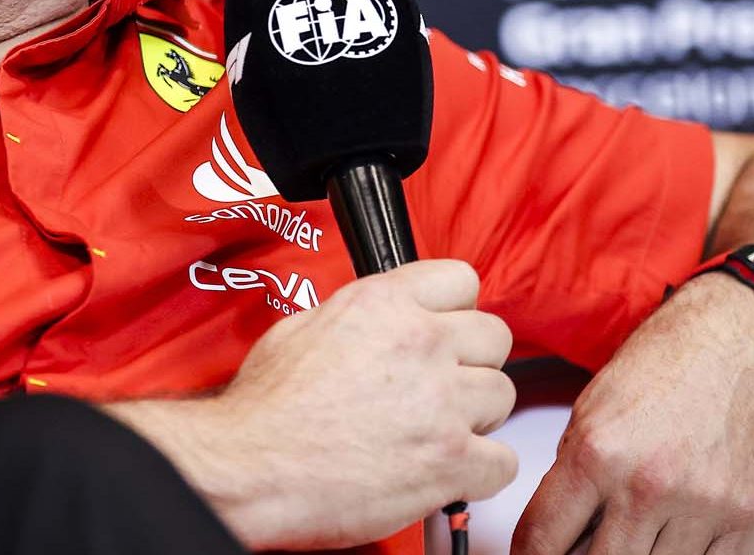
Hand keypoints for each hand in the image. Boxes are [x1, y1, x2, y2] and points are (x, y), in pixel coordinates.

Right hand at [147, 259, 519, 549]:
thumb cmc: (263, 409)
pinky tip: (449, 473)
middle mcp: (422, 343)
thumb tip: (379, 321)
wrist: (249, 468)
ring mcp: (442, 402)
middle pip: (494, 337)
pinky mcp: (451, 460)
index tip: (446, 332)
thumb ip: (357, 316)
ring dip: (477, 417)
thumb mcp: (301, 327)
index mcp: (385, 303)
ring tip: (438, 433)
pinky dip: (481, 473)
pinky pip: (503, 462)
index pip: (461, 280)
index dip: (455, 311)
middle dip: (473, 363)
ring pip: (504, 396)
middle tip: (444, 388)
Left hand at [510, 273, 753, 554]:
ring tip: (632, 526)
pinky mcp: (747, 519)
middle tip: (584, 540)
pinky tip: (671, 534)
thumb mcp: (590, 411)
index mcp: (599, 453)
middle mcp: (649, 485)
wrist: (734, 343)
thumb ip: (570, 477)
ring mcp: (703, 507)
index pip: (544, 539)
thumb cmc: (660, 368)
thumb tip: (557, 536)